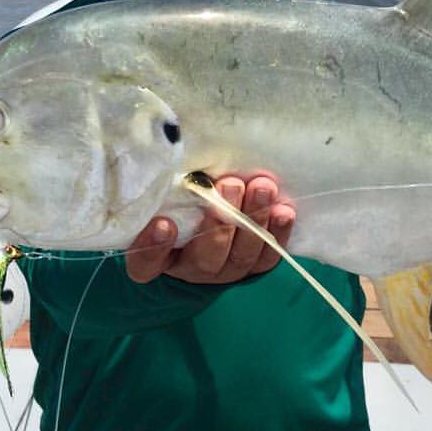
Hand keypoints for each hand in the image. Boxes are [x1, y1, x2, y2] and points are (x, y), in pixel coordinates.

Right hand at [125, 172, 295, 283]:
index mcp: (157, 259)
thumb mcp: (163, 200)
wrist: (204, 229)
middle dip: (221, 222)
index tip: (164, 223)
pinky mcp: (254, 266)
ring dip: (254, 220)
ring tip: (262, 188)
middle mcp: (191, 270)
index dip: (154, 246)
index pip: (148, 262)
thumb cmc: (176, 206)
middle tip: (230, 185)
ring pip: (241, 256)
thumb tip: (174, 158)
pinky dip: (278, 233)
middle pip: (205, 258)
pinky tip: (284, 210)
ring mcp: (225, 271)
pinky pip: (268, 257)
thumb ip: (164, 190)